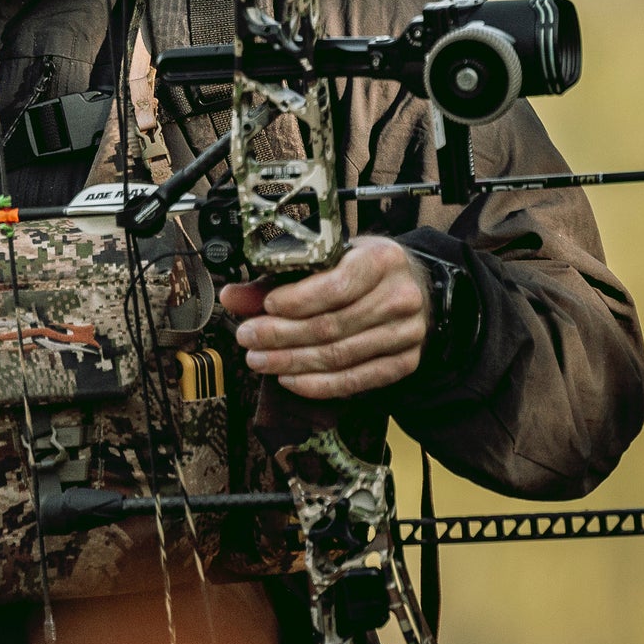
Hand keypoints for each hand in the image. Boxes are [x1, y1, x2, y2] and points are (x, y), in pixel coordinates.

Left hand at [220, 236, 431, 398]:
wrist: (412, 285)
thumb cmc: (360, 268)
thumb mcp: (326, 259)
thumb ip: (278, 277)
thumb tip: (232, 297)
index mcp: (382, 259)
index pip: (336, 286)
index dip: (297, 301)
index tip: (265, 307)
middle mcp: (401, 296)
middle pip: (333, 325)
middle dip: (282, 335)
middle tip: (247, 339)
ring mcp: (407, 333)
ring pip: (340, 355)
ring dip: (293, 362)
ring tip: (259, 360)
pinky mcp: (405, 362)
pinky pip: (357, 380)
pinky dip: (319, 384)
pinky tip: (289, 379)